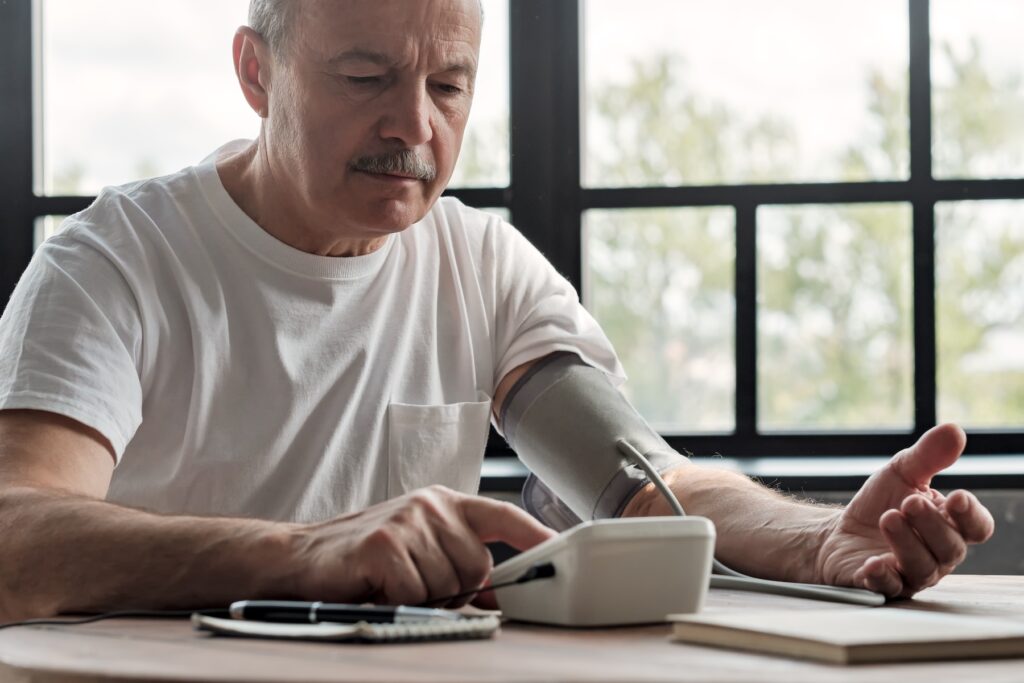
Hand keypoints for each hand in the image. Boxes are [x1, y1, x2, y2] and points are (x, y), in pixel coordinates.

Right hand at [291, 485, 553, 606]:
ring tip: (393, 581)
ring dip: (421, 595)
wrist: (303, 556)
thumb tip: (502, 591)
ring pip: (447, 584)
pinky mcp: (384, 544)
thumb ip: (460, 557)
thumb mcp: (420, 545)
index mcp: (446, 502)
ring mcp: (407, 520)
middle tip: (415, 581)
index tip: (562, 552)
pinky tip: (377, 585)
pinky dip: (398, 600)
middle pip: (478, 567)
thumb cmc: (368, 556)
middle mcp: (431, 504)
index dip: (535, 536)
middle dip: (453, 588)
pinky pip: (415, 593)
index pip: (503, 516)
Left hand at [817, 424, 993, 597]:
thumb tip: (955, 430)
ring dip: (907, 543)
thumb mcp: (901, 473)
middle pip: (950, 548)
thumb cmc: (880, 503)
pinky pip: (889, 587)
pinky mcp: (882, 586)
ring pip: (922, 567)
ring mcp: (911, 574)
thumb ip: (928, 455)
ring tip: (888, 518)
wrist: (839, 531)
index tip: (956, 497)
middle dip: (931, 524)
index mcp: (950, 526)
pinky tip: (872, 564)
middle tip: (909, 502)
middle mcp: (938, 555)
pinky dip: (882, 576)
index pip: (976, 527)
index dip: (971, 514)